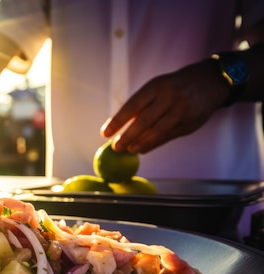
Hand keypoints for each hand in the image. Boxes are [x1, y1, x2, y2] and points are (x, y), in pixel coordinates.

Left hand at [101, 59, 228, 153]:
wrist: (210, 82)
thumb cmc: (173, 87)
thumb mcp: (157, 87)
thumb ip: (140, 105)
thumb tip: (117, 125)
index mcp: (156, 87)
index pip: (132, 105)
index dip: (117, 121)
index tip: (105, 133)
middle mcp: (169, 98)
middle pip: (144, 121)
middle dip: (127, 136)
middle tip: (115, 147)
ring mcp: (182, 111)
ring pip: (157, 131)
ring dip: (140, 143)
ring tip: (128, 150)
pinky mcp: (190, 123)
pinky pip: (168, 137)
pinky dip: (153, 144)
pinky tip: (143, 149)